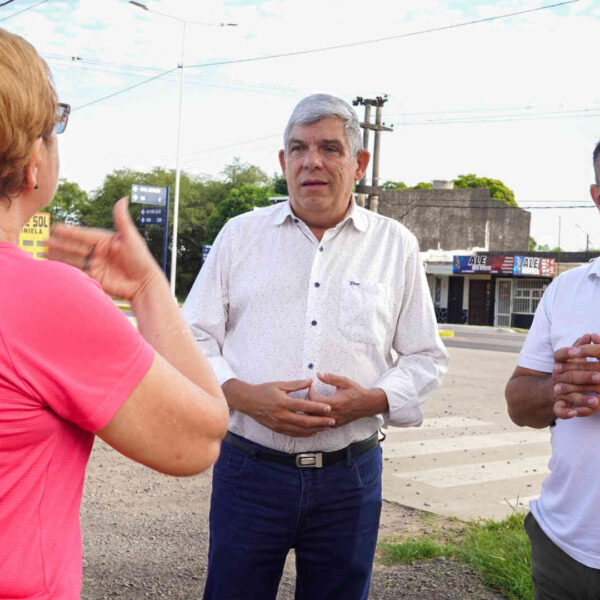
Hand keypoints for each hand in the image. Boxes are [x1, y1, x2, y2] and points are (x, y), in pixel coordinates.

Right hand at [48, 197, 162, 301]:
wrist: (145, 285)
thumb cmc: (142, 260)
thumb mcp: (132, 238)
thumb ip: (122, 220)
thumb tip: (123, 198)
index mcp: (106, 240)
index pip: (85, 235)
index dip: (70, 233)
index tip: (56, 228)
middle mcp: (100, 252)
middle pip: (76, 247)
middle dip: (60, 244)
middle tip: (44, 241)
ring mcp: (97, 265)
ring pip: (75, 259)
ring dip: (60, 256)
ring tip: (44, 252)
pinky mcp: (96, 278)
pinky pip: (78, 272)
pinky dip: (66, 269)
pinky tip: (55, 266)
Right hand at [223, 379, 335, 436]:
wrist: (247, 401)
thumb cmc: (263, 391)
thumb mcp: (280, 384)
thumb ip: (296, 384)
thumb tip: (310, 380)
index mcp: (283, 402)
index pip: (304, 406)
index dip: (317, 407)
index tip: (329, 408)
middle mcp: (282, 415)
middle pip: (305, 421)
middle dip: (320, 422)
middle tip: (332, 421)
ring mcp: (279, 424)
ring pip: (301, 430)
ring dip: (315, 429)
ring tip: (326, 427)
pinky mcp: (277, 429)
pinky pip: (294, 434)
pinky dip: (305, 434)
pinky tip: (313, 431)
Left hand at [307, 372, 387, 426]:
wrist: (367, 404)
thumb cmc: (356, 392)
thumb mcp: (345, 382)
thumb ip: (331, 378)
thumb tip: (319, 374)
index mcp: (336, 403)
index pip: (315, 400)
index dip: (310, 392)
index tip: (311, 387)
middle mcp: (335, 414)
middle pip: (313, 411)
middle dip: (308, 401)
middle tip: (309, 393)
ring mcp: (335, 421)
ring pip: (315, 419)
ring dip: (311, 410)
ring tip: (312, 401)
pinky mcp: (336, 425)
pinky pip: (321, 424)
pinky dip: (317, 417)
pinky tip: (317, 409)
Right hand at [552, 334, 599, 418]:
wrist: (546, 392)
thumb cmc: (565, 374)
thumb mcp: (570, 360)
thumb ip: (580, 348)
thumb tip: (590, 335)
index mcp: (560, 365)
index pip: (560, 356)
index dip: (568, 353)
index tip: (578, 351)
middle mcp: (557, 378)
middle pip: (569, 376)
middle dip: (584, 376)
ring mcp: (556, 393)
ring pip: (568, 395)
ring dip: (581, 398)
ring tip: (596, 401)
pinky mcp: (557, 407)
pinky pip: (559, 410)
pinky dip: (566, 412)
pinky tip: (575, 414)